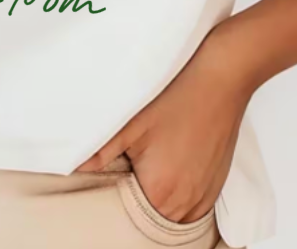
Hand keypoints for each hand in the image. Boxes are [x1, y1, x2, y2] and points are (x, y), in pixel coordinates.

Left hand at [72, 24, 256, 223]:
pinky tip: (169, 168)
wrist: (221, 80)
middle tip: (126, 169)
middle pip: (149, 217)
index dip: (113, 196)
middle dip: (134, 197)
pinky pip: (191, 207)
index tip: (111, 175)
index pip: (126, 214)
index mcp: (159, 192)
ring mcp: (204, 198)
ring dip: (157, 199)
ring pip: (171, 215)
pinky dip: (177, 196)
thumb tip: (75, 166)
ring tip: (148, 168)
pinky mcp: (216, 188)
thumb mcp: (132, 124)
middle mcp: (184, 204)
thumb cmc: (177, 98)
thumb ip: (101, 151)